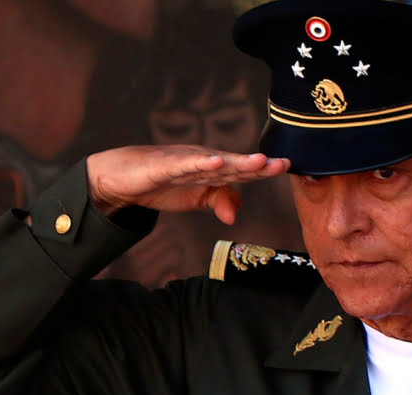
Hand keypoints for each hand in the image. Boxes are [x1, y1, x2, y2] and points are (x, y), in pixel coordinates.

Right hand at [86, 145, 289, 224]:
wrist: (123, 176)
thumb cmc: (163, 182)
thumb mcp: (197, 197)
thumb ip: (220, 202)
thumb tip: (234, 216)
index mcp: (213, 170)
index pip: (242, 171)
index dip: (264, 169)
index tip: (288, 166)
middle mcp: (202, 161)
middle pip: (234, 164)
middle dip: (258, 165)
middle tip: (282, 163)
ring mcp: (184, 161)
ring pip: (215, 162)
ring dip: (236, 161)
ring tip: (258, 161)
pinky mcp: (164, 166)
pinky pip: (184, 164)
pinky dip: (200, 162)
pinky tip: (216, 161)